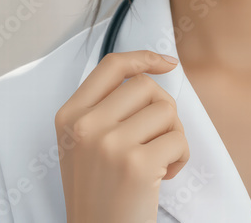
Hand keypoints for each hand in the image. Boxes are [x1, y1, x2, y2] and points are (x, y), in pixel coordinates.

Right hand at [55, 50, 189, 222]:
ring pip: (166, 110)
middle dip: (162, 109)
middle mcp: (85, 126)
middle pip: (145, 86)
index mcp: (69, 116)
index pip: (111, 66)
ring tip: (158, 161)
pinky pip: (178, 140)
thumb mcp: (83, 144)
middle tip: (156, 138)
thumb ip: (104, 108)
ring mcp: (109, 144)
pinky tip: (164, 177)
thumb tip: (150, 71)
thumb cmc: (100, 192)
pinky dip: (180, 157)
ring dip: (173, 135)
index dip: (144, 58)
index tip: (167, 64)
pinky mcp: (137, 165)